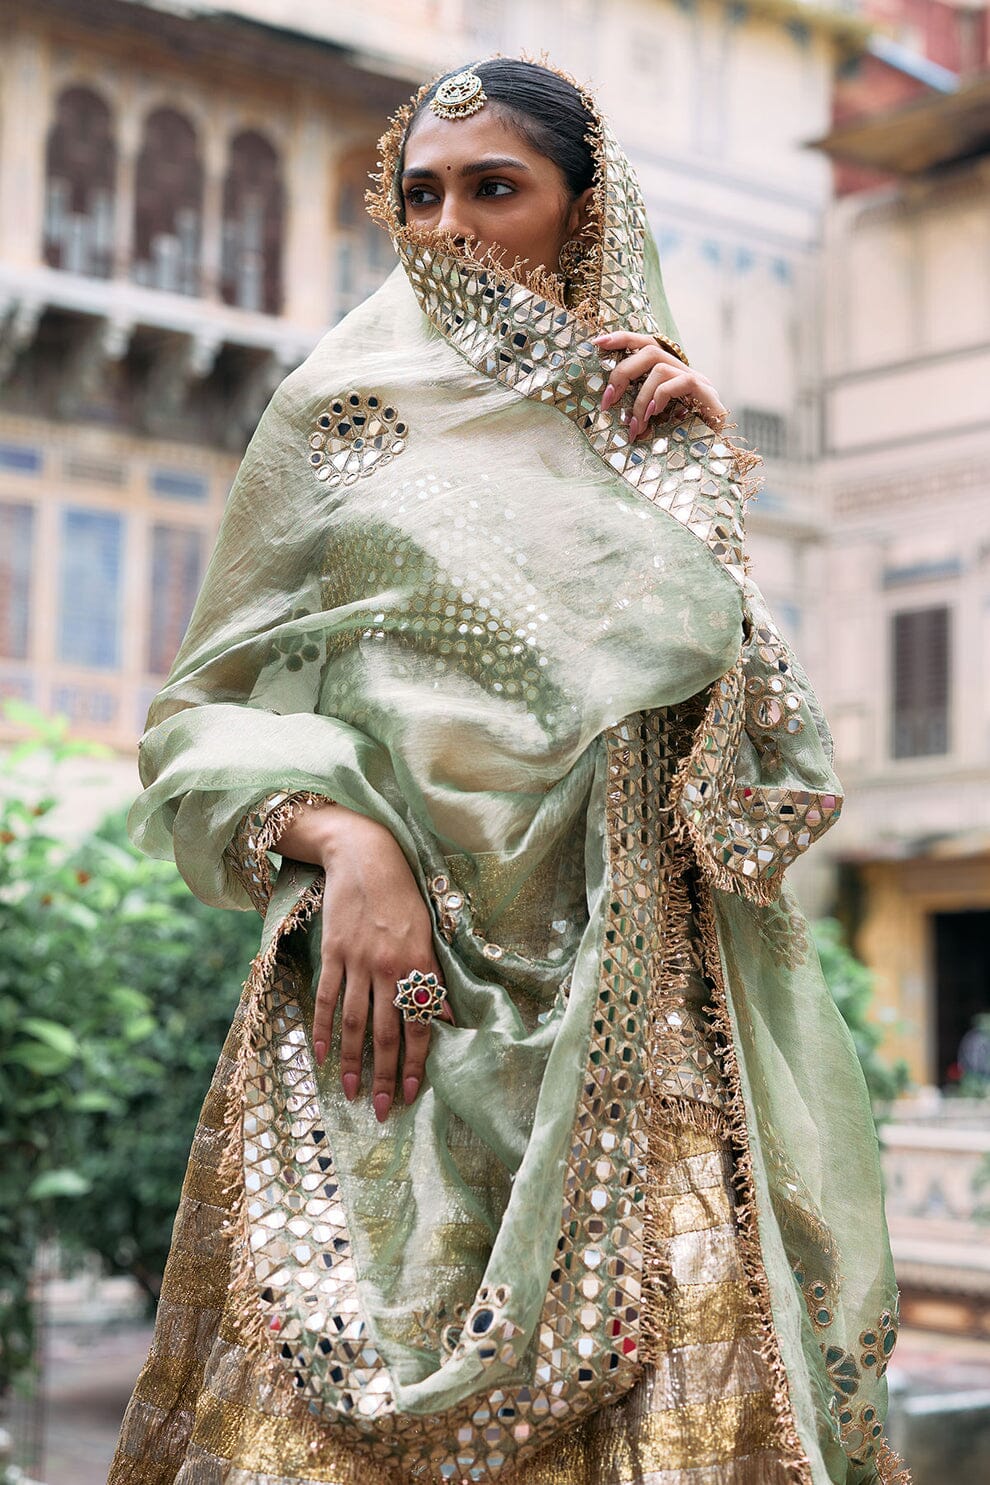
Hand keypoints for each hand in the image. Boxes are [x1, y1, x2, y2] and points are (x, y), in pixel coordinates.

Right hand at [274, 803, 452, 1120]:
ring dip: (352, 1062)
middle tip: (382, 1110)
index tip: (413, 1094)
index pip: (419, 1024)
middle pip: (385, 1032)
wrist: (365, 856)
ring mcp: (358, 960)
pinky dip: (323, 1028)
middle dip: (386, 1075)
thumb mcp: (428, 931)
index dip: (417, 1062)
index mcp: (419, 963)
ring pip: (353, 1022)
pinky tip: (322, 1054)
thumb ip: (432, 976)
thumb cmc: (403, 895)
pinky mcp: (333, 952)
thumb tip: (445, 1019)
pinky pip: (327, 998)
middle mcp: (389, 966)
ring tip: (352, 1092)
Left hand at [592, 330, 726, 440]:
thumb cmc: (679, 441)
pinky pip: (680, 382)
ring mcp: (698, 380)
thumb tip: (610, 403)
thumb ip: (638, 407)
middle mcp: (684, 371)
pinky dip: (661, 396)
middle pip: (650, 350)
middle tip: (608, 400)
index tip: (598, 343)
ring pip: (660, 368)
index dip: (623, 339)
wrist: (714, 455)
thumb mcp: (652, 421)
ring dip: (641, 398)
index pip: (647, 344)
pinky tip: (654, 416)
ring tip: (635, 425)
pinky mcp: (707, 393)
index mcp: (670, 374)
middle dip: (623, 373)